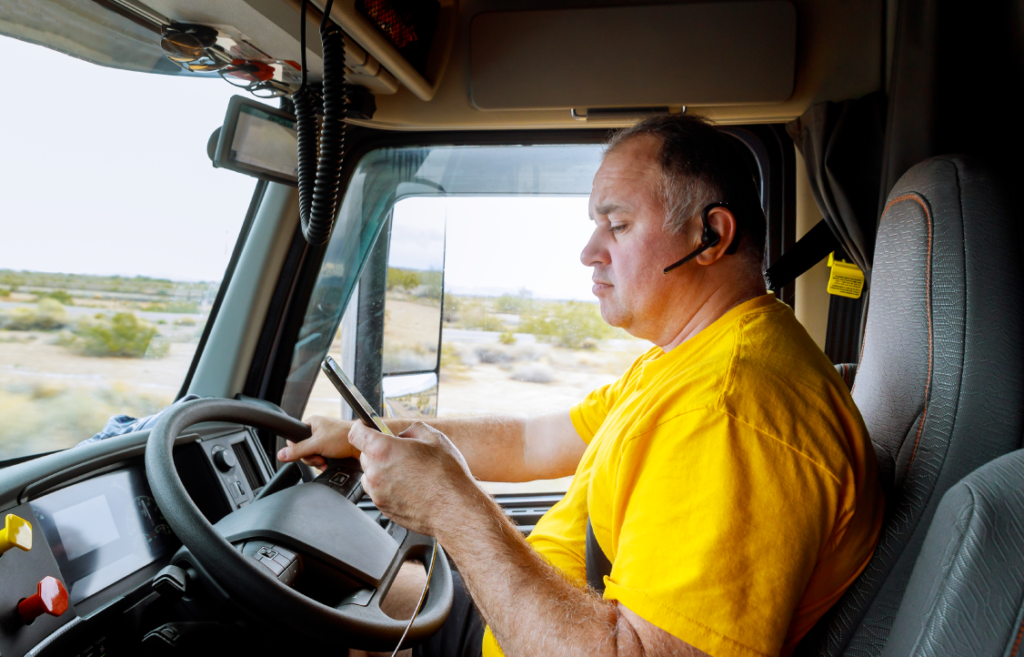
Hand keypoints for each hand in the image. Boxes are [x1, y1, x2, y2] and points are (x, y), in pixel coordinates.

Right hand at [277, 415, 355, 467]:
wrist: (363, 445)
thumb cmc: (344, 436)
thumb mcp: (317, 444)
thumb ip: (299, 450)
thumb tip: (281, 454)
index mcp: (312, 423)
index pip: (294, 438)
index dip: (298, 449)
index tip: (307, 453)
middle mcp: (317, 431)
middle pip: (303, 449)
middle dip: (311, 458)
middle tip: (319, 457)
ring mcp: (324, 440)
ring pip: (312, 456)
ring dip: (318, 461)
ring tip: (326, 460)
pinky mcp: (331, 448)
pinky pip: (320, 458)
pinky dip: (324, 463)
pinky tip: (329, 463)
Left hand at [349, 421, 480, 537]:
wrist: (453, 509)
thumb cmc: (447, 476)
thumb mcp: (435, 438)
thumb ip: (412, 430)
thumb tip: (404, 435)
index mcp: (383, 450)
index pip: (356, 433)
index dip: (362, 427)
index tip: (367, 428)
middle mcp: (375, 472)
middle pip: (364, 455)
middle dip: (378, 451)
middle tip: (401, 453)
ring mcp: (377, 493)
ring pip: (370, 475)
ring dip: (381, 470)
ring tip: (407, 472)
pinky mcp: (383, 508)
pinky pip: (378, 492)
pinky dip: (388, 487)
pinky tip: (409, 487)